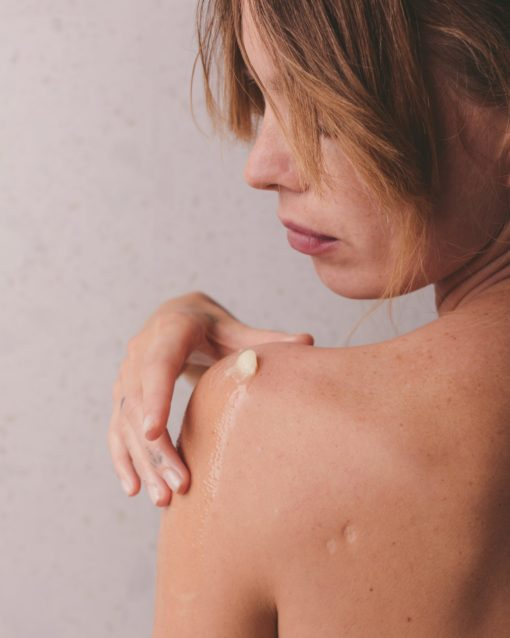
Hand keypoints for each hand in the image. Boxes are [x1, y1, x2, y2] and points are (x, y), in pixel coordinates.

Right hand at [107, 291, 313, 506]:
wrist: (177, 318)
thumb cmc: (211, 326)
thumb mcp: (234, 329)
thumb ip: (265, 340)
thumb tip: (308, 343)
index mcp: (169, 330)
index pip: (158, 364)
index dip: (156, 396)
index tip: (156, 432)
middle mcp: (140, 351)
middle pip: (139, 404)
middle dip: (156, 448)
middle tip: (178, 486)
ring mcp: (126, 375)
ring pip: (126, 422)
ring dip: (143, 461)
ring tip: (163, 499)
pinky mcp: (123, 395)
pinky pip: (117, 430)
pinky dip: (124, 459)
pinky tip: (135, 488)